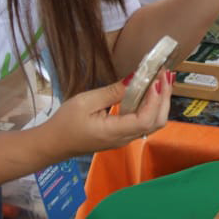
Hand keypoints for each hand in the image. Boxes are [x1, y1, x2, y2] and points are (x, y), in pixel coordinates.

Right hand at [46, 74, 172, 156]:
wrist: (53, 144)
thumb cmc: (65, 122)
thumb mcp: (86, 102)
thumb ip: (113, 92)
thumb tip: (135, 78)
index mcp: (115, 132)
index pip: (146, 118)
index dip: (156, 98)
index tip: (157, 78)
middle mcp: (125, 138)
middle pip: (157, 122)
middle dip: (165, 98)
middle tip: (166, 74)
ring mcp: (125, 138)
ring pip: (153, 123)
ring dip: (161, 101)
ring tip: (162, 79)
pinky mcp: (122, 135)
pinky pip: (144, 122)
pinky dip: (151, 106)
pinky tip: (150, 91)